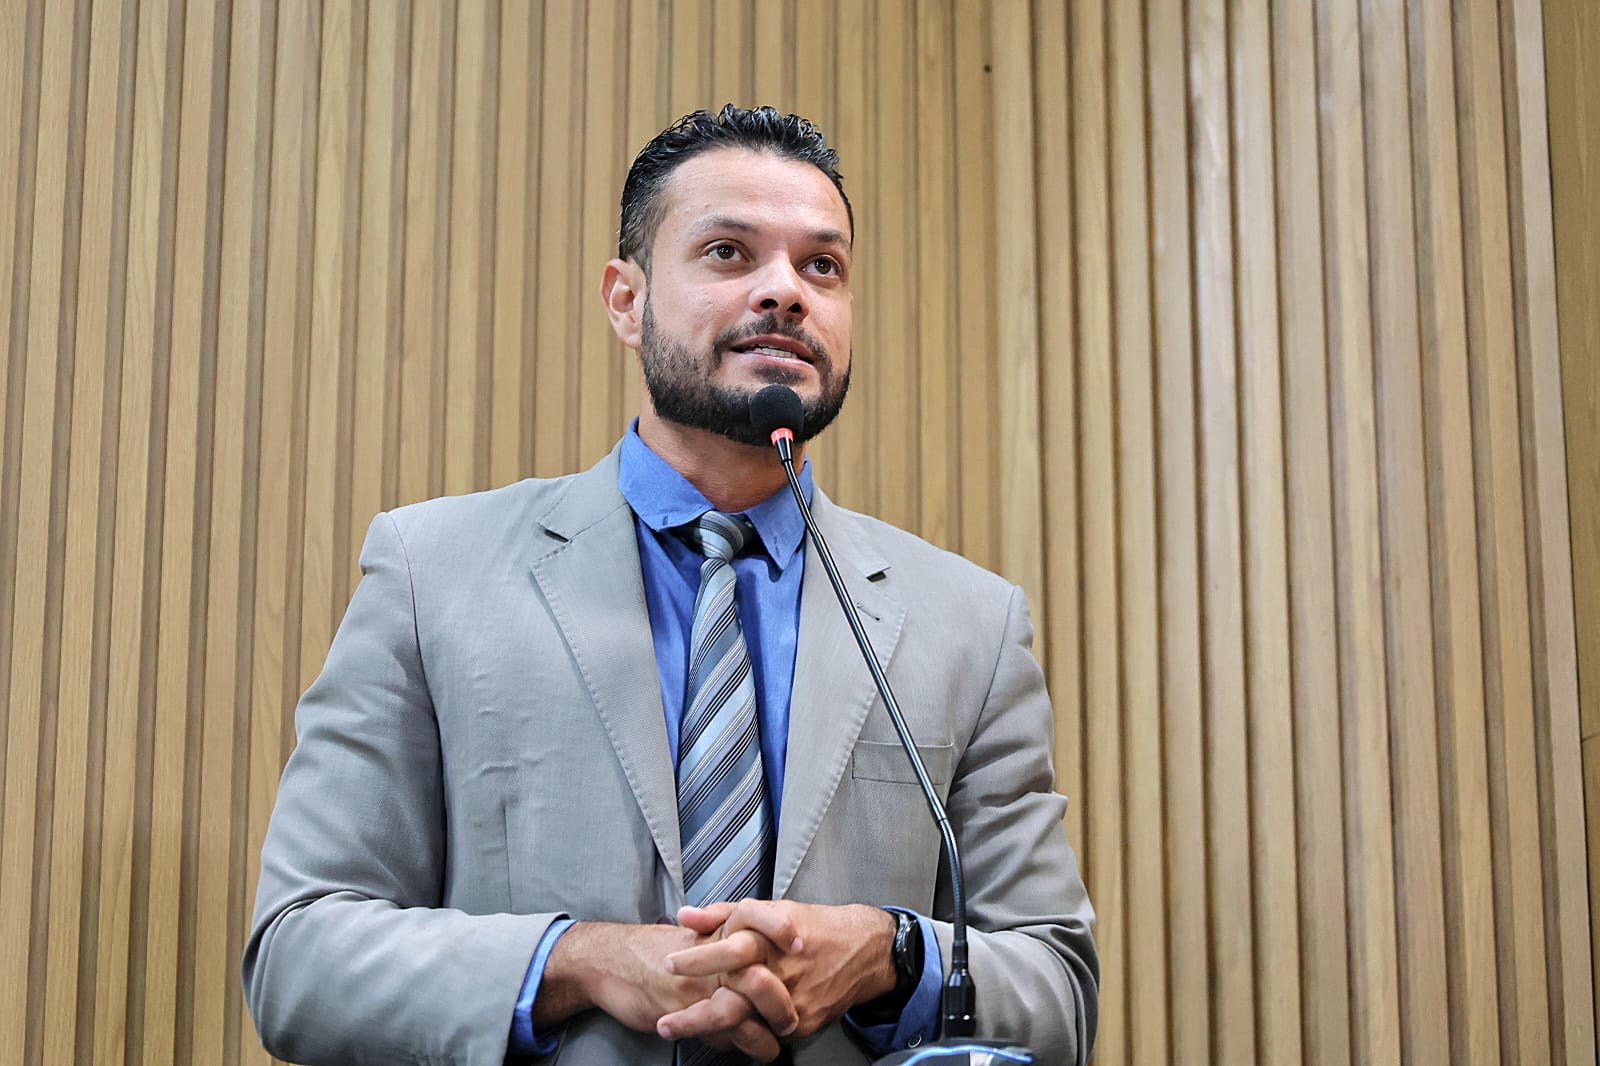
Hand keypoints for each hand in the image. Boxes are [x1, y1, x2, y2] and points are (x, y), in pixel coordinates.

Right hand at [536, 921, 789, 1060]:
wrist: (610, 961)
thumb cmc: (655, 949)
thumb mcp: (694, 936)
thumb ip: (724, 937)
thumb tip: (759, 952)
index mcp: (715, 929)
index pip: (752, 914)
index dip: (776, 925)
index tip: (799, 941)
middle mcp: (709, 955)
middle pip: (756, 972)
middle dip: (779, 1000)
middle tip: (793, 1020)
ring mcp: (698, 985)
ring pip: (740, 1013)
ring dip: (761, 1035)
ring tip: (775, 1047)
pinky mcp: (683, 1012)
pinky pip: (718, 1033)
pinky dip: (736, 1045)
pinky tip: (748, 1051)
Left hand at [660, 900, 898, 1041]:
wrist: (861, 950)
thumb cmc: (810, 926)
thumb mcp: (768, 909)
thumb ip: (723, 912)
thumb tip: (686, 915)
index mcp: (769, 939)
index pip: (729, 950)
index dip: (697, 959)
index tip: (668, 964)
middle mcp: (781, 971)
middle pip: (733, 997)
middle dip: (696, 1013)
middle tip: (667, 1023)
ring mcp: (793, 1001)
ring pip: (748, 1022)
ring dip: (713, 1029)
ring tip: (682, 1031)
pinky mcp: (804, 1022)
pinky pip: (768, 1033)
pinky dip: (746, 1033)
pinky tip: (726, 1034)